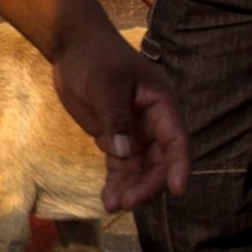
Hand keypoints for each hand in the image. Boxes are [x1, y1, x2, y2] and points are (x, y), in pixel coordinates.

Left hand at [49, 22, 189, 211]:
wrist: (72, 46)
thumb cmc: (95, 57)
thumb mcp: (105, 84)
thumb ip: (115, 117)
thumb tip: (124, 152)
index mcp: (161, 105)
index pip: (177, 140)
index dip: (179, 166)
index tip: (177, 190)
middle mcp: (153, 123)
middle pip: (160, 161)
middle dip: (147, 184)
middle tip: (128, 202)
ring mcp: (135, 132)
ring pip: (140, 168)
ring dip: (131, 188)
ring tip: (114, 205)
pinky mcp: (115, 138)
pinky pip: (121, 166)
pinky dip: (116, 182)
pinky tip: (108, 199)